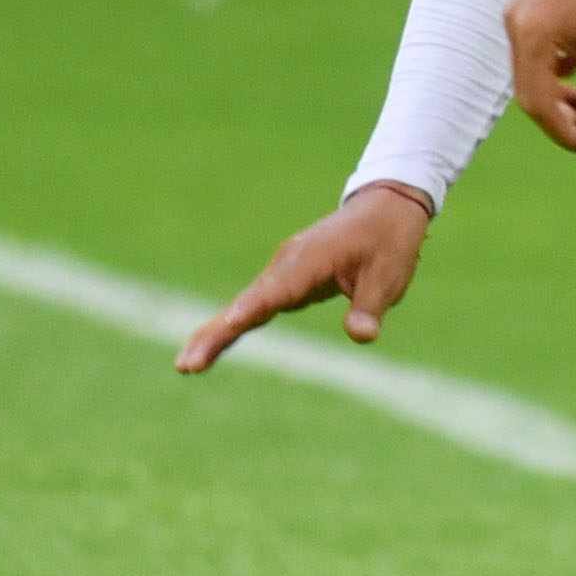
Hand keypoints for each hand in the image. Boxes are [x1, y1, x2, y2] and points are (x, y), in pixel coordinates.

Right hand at [177, 181, 432, 367]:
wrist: (383, 208)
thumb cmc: (387, 242)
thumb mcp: (388, 276)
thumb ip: (370, 307)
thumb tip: (361, 337)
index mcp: (311, 259)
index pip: (279, 290)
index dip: (254, 308)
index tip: (230, 325)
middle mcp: (286, 265)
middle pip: (246, 303)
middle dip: (216, 333)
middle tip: (187, 365)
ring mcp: (281, 272)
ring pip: (242, 307)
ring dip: (214, 335)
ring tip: (186, 366)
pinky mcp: (282, 281)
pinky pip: (252, 308)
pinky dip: (229, 328)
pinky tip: (207, 351)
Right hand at [505, 0, 575, 154]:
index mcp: (532, 37)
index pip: (537, 103)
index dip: (562, 132)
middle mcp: (516, 25)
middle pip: (529, 90)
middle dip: (560, 115)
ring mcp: (519, 12)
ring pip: (531, 71)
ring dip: (558, 92)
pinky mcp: (528, 4)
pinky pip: (535, 50)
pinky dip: (556, 68)